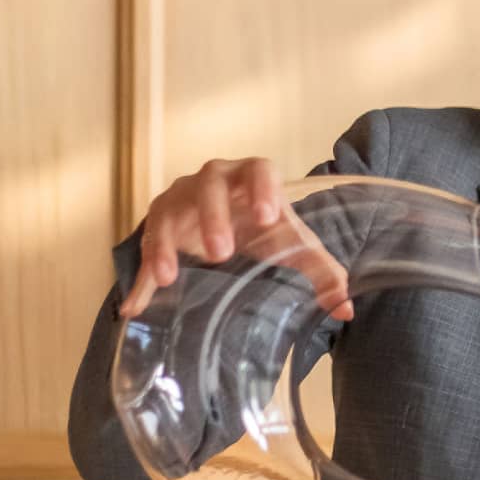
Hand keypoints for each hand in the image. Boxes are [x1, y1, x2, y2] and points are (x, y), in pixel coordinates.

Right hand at [118, 158, 353, 322]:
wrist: (227, 225)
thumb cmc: (263, 227)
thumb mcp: (293, 245)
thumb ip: (322, 272)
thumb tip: (345, 311)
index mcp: (252, 177)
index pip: (259, 169)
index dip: (262, 187)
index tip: (267, 216)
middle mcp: (213, 180)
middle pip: (210, 185)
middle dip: (213, 216)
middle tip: (221, 252)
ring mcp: (180, 197)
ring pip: (169, 209)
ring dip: (165, 241)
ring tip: (169, 275)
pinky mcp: (159, 223)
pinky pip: (144, 245)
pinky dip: (140, 275)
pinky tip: (135, 304)